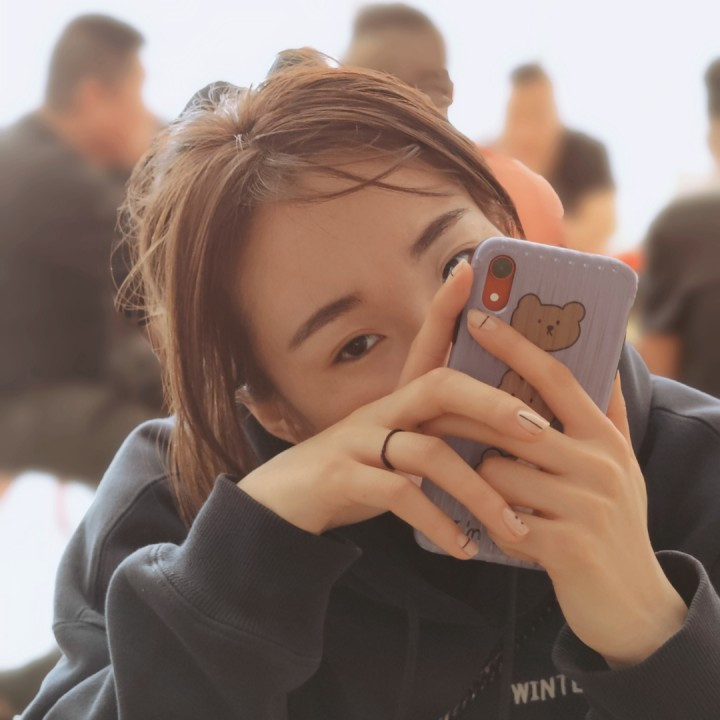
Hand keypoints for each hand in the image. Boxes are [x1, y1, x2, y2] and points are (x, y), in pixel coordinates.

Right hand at [238, 261, 544, 558]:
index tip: (470, 270)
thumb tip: (503, 437)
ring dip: (477, 493)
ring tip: (514, 528)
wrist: (284, 505)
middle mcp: (378, 410)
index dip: (446, 307)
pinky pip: (400, 496)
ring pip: (429, 452)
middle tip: (539, 431)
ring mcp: (357, 442)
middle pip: (440, 387)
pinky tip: (465, 548)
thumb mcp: (395, 448)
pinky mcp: (342, 478)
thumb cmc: (354, 473)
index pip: (427, 344)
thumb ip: (437, 435)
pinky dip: (439, 523)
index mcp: (395, 400)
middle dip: (493, 403)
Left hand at [451, 311, 687, 665]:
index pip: (554, 378)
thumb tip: (606, 365)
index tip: (477, 316)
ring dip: (480, 485)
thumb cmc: (613, 523)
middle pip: (511, 422)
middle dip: (464, 420)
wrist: (634, 604)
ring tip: (493, 500)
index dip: (514, 345)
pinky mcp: (565, 546)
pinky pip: (498, 519)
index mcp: (604, 438)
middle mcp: (598, 464)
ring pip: (496, 472)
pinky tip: (499, 534)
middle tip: (428, 418)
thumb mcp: (619, 466)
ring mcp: (584, 505)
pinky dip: (489, 525)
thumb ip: (608, 416)